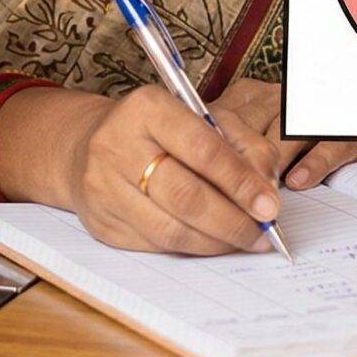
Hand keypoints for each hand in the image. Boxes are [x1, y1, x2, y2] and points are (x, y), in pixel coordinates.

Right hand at [60, 85, 284, 255]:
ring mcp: (103, 187)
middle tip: (262, 233)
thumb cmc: (156, 131)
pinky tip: (211, 242)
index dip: (241, 182)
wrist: (86, 147)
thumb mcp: (201, 119)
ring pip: (171, 229)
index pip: (203, 149)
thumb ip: (243, 145)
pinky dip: (191, 248)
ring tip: (243, 241)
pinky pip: (155, 245)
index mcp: (146, 108)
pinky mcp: (101, 222)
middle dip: (233, 221)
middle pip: (186, 196)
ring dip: (216, 241)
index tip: (270, 205)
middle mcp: (117, 145)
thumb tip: (267, 191)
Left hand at [208, 79, 356, 189]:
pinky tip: (298, 183)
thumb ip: (240, 158)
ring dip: (267, 170)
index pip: (220, 120)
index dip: (208, 156)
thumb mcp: (270, 144)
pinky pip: (328, 142)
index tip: (198, 185)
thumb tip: (206, 192)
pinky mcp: (354, 129)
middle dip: (234, 168)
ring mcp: (320, 111)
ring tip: (257, 201)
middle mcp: (283, 97)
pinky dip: (312, 162)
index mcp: (256, 97)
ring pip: (280, 135)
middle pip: (246, 127)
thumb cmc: (316, 141)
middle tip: (224, 202)